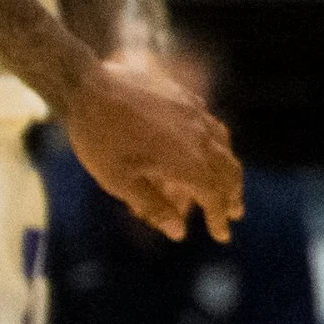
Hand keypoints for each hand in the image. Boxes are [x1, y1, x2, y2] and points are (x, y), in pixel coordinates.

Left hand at [62, 50, 243, 241]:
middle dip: (233, 194)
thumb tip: (179, 233)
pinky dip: (216, 143)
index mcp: (188, 162)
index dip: (219, 218)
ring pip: (224, 146)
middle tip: (234, 212)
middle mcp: (201, 138)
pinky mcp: (186, 99)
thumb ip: (153, 205)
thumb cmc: (99, 138)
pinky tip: (208, 146)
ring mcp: (196, 115)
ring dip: (228, 169)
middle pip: (228, 171)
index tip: (222, 235)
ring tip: (227, 183)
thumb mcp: (119, 181)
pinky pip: (210, 125)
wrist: (89, 87)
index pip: (215, 196)